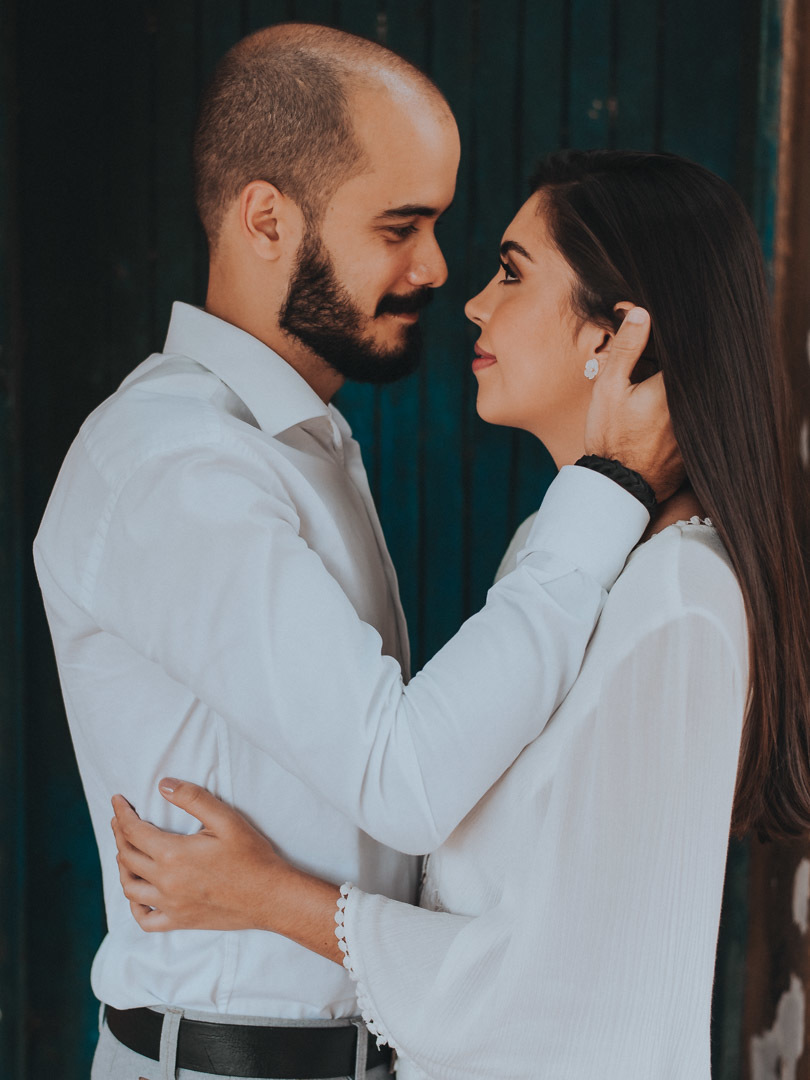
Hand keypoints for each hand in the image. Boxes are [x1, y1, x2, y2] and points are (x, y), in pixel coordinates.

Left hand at [111, 780, 343, 962]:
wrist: (270, 896)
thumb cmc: (252, 856)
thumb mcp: (226, 820)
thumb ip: (194, 799)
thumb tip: (163, 785)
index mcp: (173, 855)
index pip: (134, 831)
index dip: (122, 814)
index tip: (117, 801)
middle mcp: (165, 883)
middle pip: (127, 857)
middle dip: (119, 834)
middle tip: (119, 819)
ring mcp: (171, 905)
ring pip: (130, 887)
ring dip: (122, 866)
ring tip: (124, 851)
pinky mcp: (180, 921)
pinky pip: (145, 919)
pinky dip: (134, 906)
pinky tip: (138, 894)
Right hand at [584, 306, 683, 501]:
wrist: (620, 486)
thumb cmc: (611, 438)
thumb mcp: (609, 388)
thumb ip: (627, 349)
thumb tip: (641, 313)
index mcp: (674, 385)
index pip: (685, 347)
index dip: (672, 337)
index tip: (664, 327)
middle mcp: (695, 402)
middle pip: (694, 369)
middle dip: (679, 359)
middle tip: (663, 357)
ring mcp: (701, 423)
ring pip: (698, 390)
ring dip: (684, 383)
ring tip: (662, 387)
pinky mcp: (700, 439)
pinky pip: (699, 411)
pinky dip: (688, 404)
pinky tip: (663, 411)